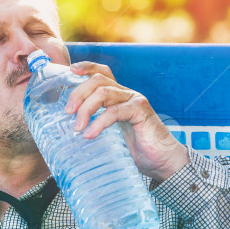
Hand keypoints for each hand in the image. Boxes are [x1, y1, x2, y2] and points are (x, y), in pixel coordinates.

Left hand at [65, 61, 189, 182]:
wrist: (161, 161)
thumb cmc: (135, 149)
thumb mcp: (110, 134)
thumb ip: (95, 126)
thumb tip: (69, 130)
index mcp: (118, 96)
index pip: (102, 72)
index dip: (86, 67)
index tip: (70, 71)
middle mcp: (126, 93)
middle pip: (97, 80)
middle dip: (78, 93)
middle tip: (68, 112)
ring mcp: (134, 100)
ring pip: (103, 92)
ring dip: (85, 108)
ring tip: (77, 128)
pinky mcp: (141, 110)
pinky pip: (114, 111)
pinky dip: (99, 122)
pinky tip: (90, 135)